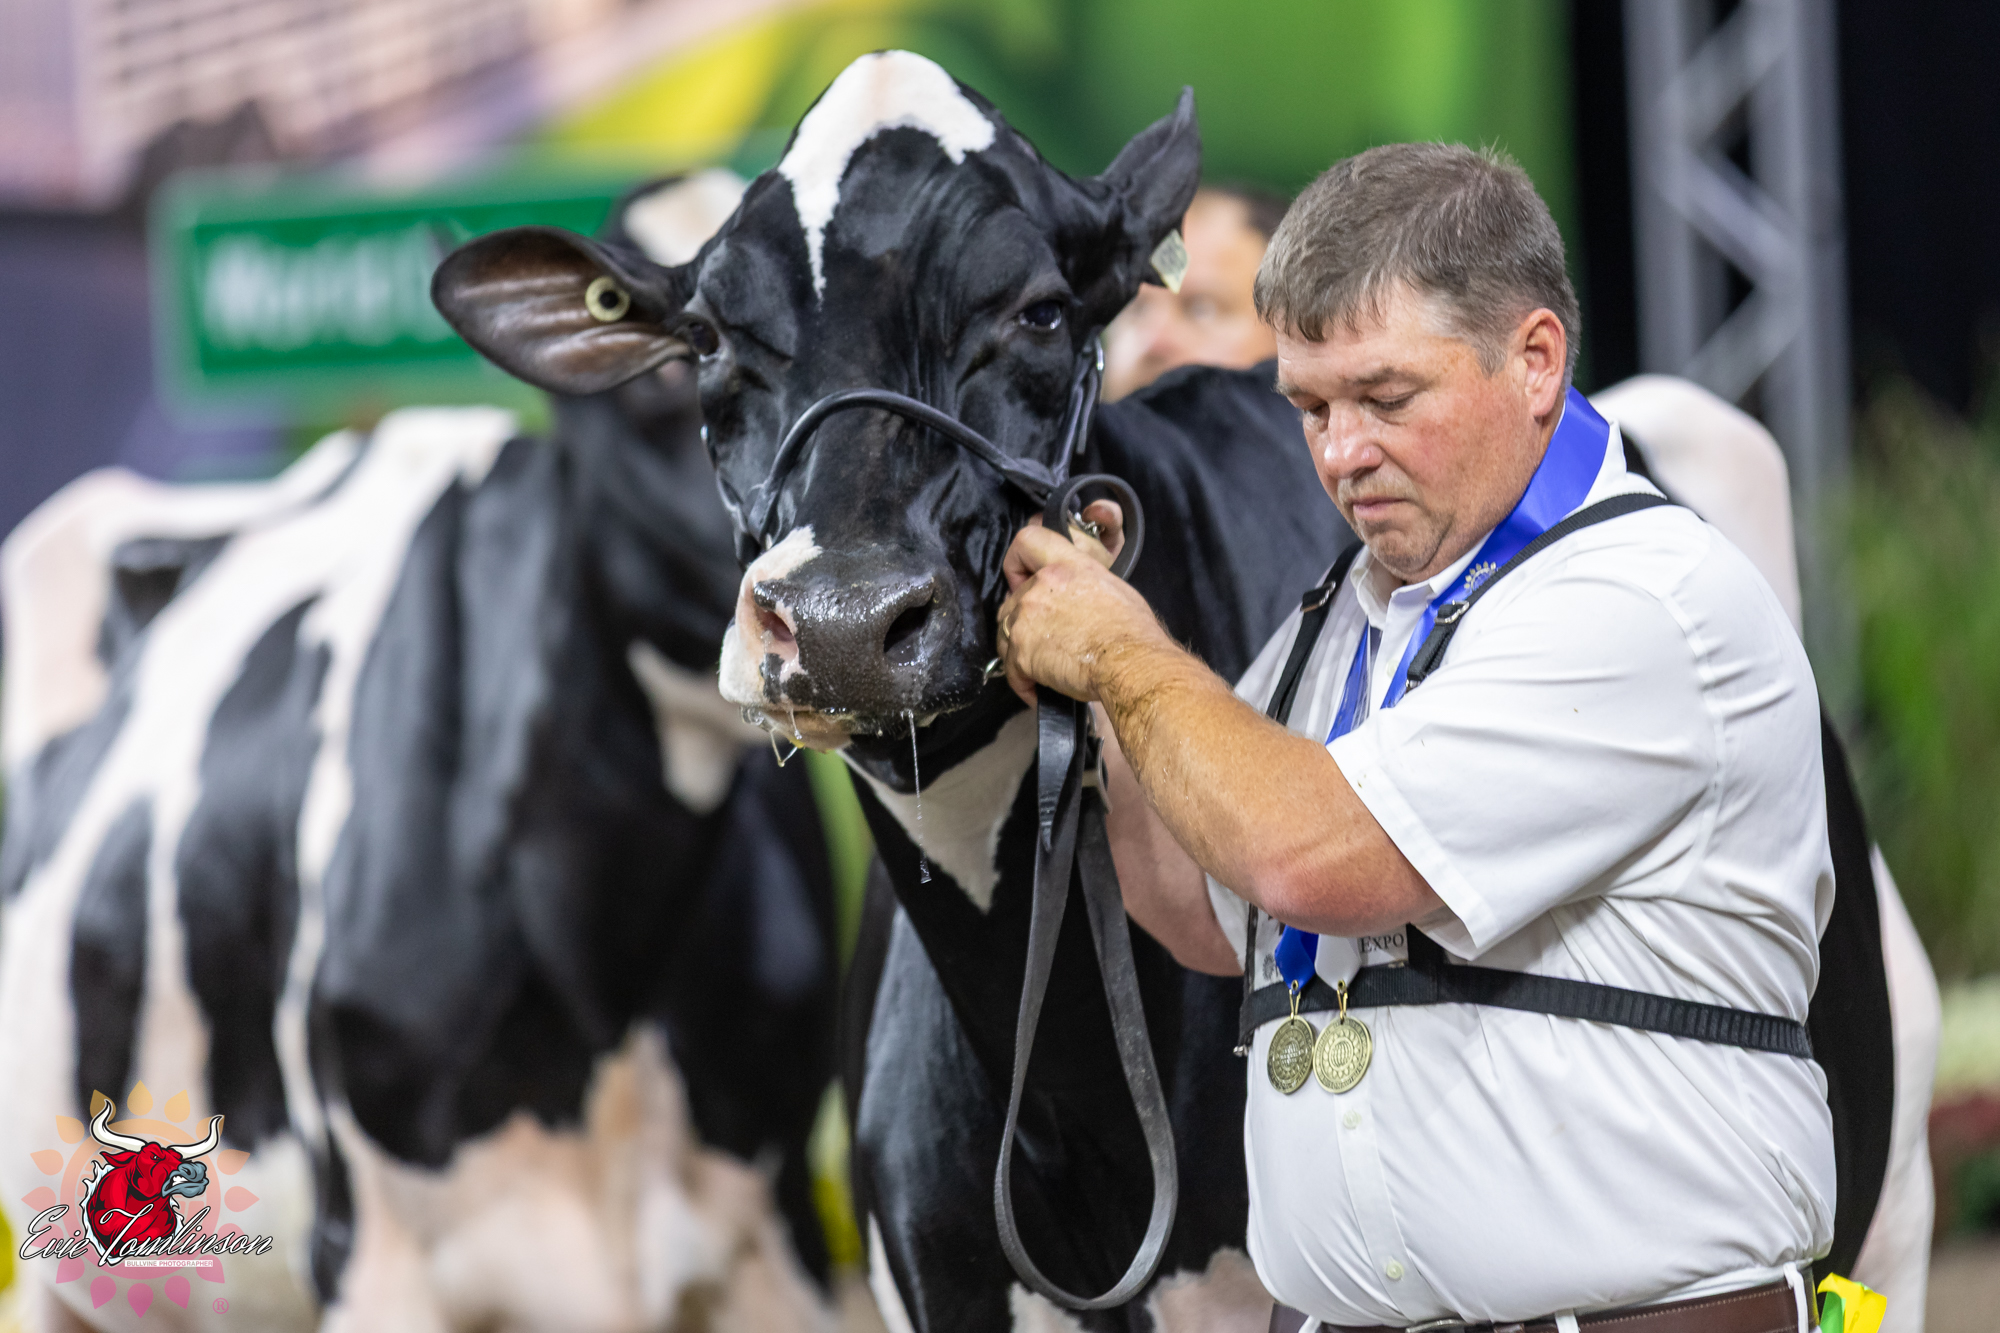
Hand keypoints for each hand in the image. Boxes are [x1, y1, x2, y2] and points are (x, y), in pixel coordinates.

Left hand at [996, 500, 1163, 706]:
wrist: (1131, 663)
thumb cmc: (1132, 632)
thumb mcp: (1111, 586)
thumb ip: (1082, 582)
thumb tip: (1076, 597)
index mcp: (1066, 566)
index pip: (1028, 541)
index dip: (1018, 561)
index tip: (1021, 578)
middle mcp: (1041, 587)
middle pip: (1012, 599)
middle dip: (1023, 619)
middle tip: (1044, 638)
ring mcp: (1026, 620)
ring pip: (1006, 633)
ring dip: (1020, 650)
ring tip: (1043, 668)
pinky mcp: (1021, 653)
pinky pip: (1011, 669)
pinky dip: (1022, 681)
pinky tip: (1040, 689)